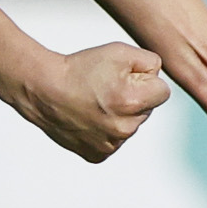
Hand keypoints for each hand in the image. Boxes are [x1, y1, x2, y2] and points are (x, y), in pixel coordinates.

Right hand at [14, 41, 169, 161]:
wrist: (43, 90)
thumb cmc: (79, 70)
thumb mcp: (120, 52)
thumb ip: (151, 62)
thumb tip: (158, 78)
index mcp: (132, 102)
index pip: (162, 92)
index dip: (145, 80)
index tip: (124, 77)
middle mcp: (124, 128)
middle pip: (147, 110)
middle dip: (133, 98)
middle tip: (106, 88)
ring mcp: (111, 145)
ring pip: (130, 125)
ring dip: (119, 114)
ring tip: (94, 102)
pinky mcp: (98, 155)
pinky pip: (114, 140)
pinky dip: (105, 130)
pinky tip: (90, 117)